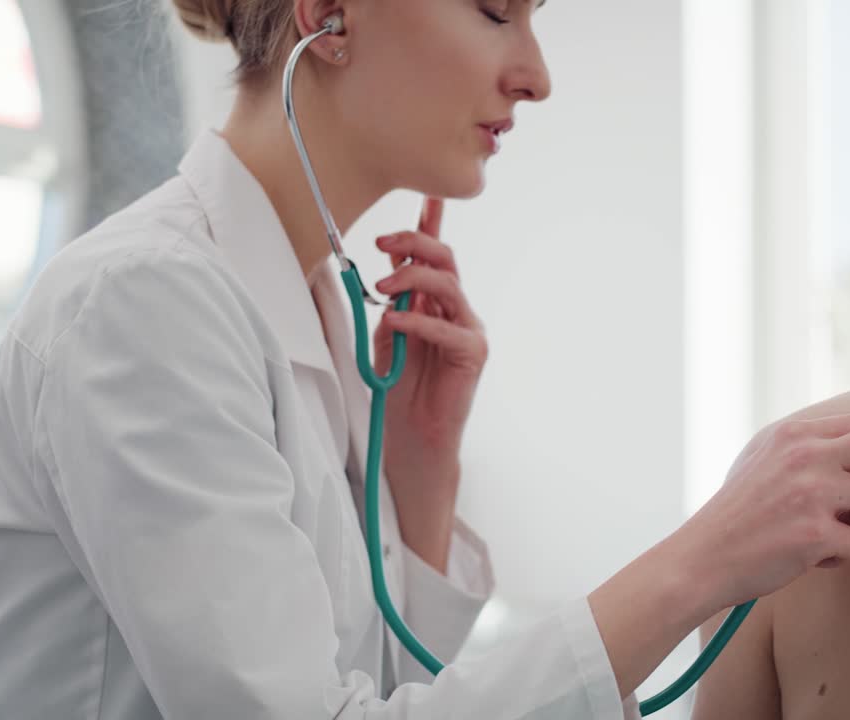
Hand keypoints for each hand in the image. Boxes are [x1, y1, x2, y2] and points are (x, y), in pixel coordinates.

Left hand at [372, 198, 487, 563]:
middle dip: (413, 243)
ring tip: (383, 292)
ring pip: (448, 285)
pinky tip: (394, 322)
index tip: (424, 195)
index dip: (430, 223)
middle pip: (443, 259)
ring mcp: (468, 331)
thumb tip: (376, 268)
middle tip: (381, 244)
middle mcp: (455, 311)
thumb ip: (388, 305)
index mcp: (433, 304)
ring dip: (412, 279)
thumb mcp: (383, 338)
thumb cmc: (396, 392)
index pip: (435, 255)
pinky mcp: (473, 354)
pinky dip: (418, 320)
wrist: (409, 441)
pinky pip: (448, 327)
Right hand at [676, 406, 849, 612]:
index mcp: (794, 434)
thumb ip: (819, 446)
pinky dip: (839, 555)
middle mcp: (805, 455)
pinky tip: (808, 556)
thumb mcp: (768, 461)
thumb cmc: (741, 512)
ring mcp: (811, 493)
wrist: (702, 556)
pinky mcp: (815, 534)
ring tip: (833, 529)